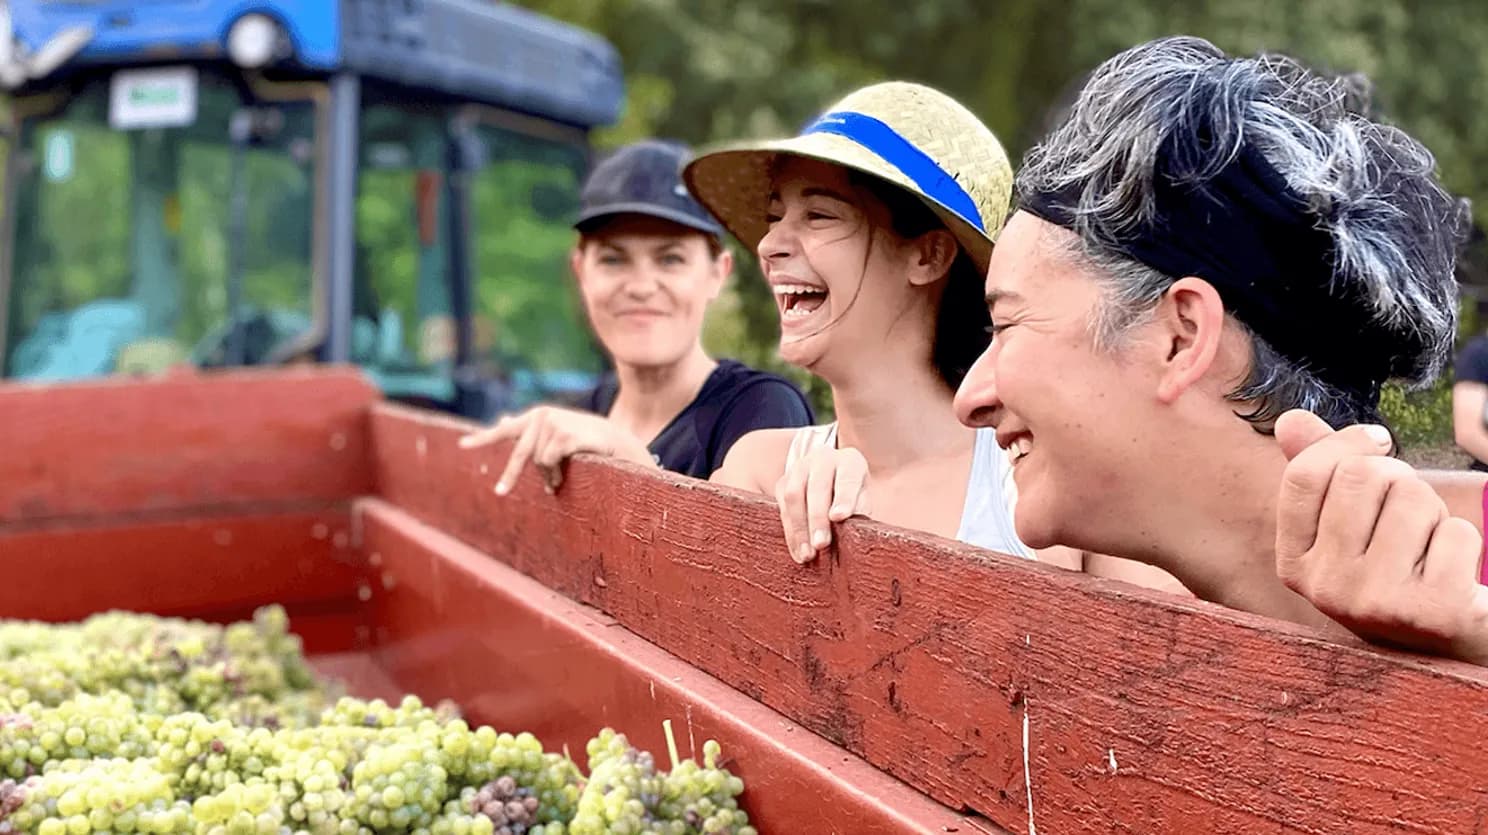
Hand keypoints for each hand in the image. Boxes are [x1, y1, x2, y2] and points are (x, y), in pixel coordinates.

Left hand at [458, 406, 651, 494]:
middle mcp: (541, 416)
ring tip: (560, 477)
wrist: (612, 440)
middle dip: (511, 475)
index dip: (483, 438)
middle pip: (520, 453)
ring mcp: (554, 423)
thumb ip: (526, 429)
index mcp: (535, 417)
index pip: (504, 430)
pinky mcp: (566, 434)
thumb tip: (502, 419)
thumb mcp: (552, 433)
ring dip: (548, 475)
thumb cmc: (580, 439)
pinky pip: (550, 462)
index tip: (462, 446)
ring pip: (538, 462)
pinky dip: (557, 473)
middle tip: (500, 492)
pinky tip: (566, 474)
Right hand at [774, 446, 870, 563]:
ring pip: (794, 496)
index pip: (847, 478)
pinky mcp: (783, 481)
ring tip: (807, 554)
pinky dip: (790, 532)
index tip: (839, 517)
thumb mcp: (863, 497)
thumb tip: (852, 529)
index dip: (843, 498)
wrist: (832, 476)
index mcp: (850, 461)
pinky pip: (782, 506)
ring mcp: (800, 468)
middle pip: (817, 488)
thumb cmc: (853, 493)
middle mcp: (823, 459)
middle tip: (821, 544)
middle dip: (817, 519)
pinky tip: (797, 551)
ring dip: (799, 528)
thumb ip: (859, 509)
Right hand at [1274, 409, 1487, 664]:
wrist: (1444, 646)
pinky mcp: (1434, 612)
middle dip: (1398, 479)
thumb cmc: (1394, 568)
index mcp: (1294, 564)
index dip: (1346, 443)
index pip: (1305, 476)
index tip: (1377, 441)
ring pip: (1413, 498)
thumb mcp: (1347, 524)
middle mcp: (1325, 588)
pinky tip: (1451, 572)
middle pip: (1363, 476)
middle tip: (1407, 513)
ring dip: (1433, 512)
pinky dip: (1465, 541)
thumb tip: (1290, 419)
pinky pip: (1458, 533)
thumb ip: (1319, 470)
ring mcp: (1377, 603)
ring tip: (1428, 545)